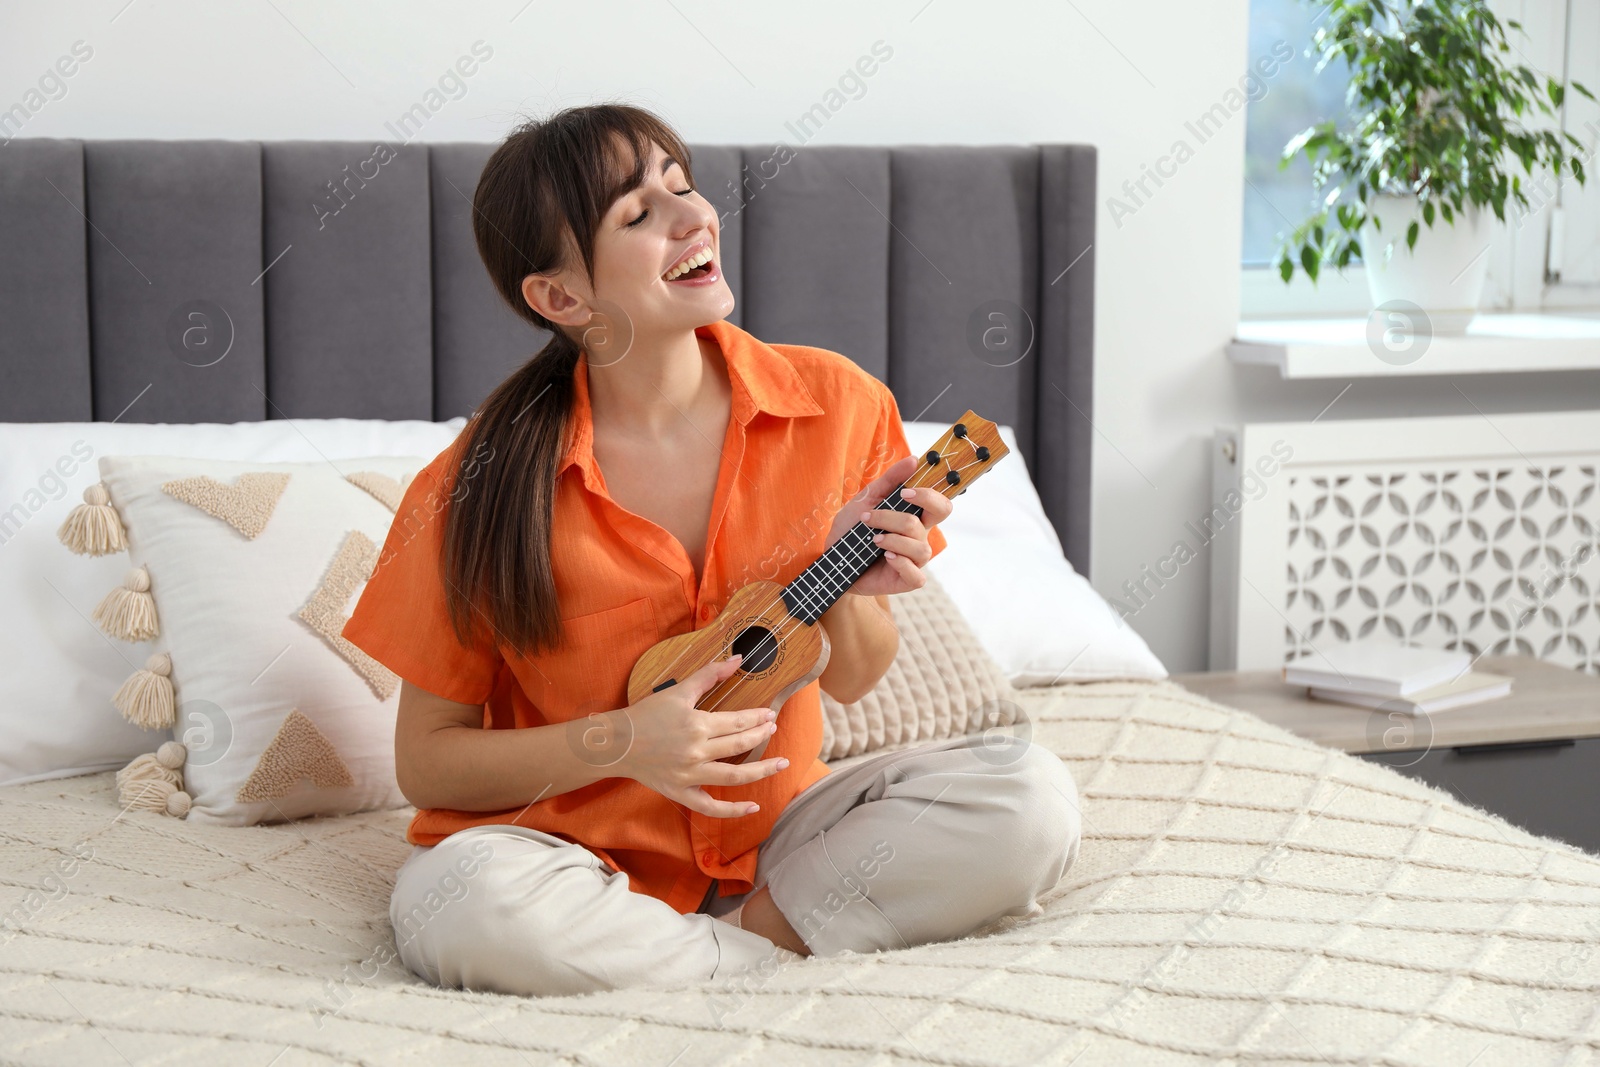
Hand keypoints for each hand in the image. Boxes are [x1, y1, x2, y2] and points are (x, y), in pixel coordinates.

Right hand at [611, 654, 787, 817]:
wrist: (617, 742)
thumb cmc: (646, 714)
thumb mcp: (678, 690)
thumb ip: (709, 675)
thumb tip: (737, 659)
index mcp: (697, 725)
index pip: (738, 722)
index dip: (757, 718)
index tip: (769, 715)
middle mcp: (696, 752)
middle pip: (740, 746)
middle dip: (761, 736)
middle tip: (773, 729)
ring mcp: (689, 775)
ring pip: (734, 777)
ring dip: (762, 771)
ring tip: (781, 764)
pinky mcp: (681, 792)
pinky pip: (710, 807)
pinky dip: (733, 810)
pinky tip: (754, 806)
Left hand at [824, 455, 952, 597]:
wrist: (832, 558)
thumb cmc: (852, 528)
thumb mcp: (866, 499)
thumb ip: (890, 480)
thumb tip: (914, 460)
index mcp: (915, 517)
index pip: (940, 505)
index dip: (930, 496)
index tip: (906, 492)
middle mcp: (918, 537)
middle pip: (934, 521)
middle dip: (902, 516)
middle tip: (875, 517)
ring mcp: (914, 560)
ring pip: (921, 547)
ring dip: (893, 539)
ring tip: (872, 539)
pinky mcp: (905, 580)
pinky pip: (916, 575)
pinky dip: (902, 564)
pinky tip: (885, 557)